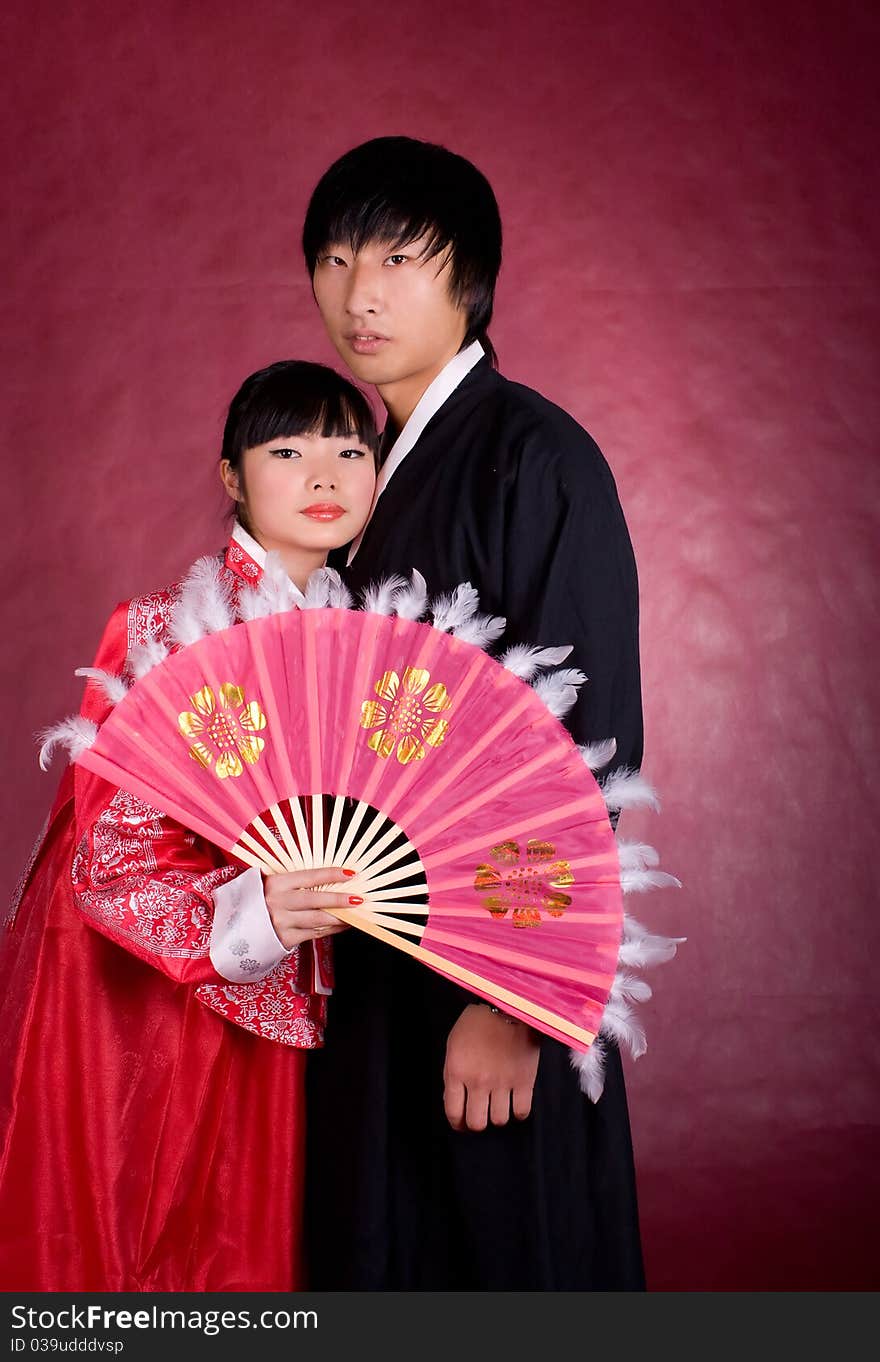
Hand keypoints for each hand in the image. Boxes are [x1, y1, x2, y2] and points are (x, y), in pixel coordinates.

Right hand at [263, 866, 354, 949]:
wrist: (234, 928)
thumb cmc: (256, 900)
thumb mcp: (269, 883)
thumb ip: (293, 881)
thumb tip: (326, 878)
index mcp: (276, 884)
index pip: (309, 877)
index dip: (331, 874)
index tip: (350, 873)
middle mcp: (277, 903)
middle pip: (316, 901)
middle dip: (340, 900)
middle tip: (359, 899)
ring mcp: (281, 923)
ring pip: (317, 921)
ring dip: (339, 918)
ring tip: (355, 914)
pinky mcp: (284, 940)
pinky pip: (313, 934)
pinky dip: (330, 930)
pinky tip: (341, 925)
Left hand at [443, 1003, 540, 1131]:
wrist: (508, 1004)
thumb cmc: (478, 1022)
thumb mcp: (454, 1044)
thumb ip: (453, 1073)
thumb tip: (456, 1099)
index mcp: (457, 1071)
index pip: (454, 1112)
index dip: (458, 1123)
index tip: (462, 1123)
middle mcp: (478, 1081)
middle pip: (477, 1123)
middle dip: (477, 1123)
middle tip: (481, 1115)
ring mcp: (502, 1082)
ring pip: (499, 1120)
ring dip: (498, 1116)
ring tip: (499, 1105)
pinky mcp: (524, 1080)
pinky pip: (521, 1112)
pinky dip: (518, 1112)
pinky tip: (515, 1102)